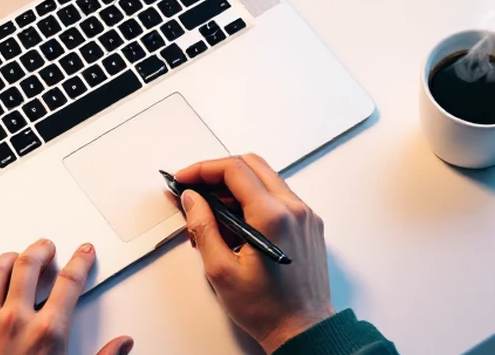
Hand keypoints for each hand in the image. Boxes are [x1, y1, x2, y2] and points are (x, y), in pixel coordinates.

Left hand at [0, 239, 133, 354]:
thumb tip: (123, 344)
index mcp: (48, 332)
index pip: (70, 282)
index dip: (80, 262)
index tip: (83, 252)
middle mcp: (15, 321)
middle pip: (29, 266)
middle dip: (41, 250)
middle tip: (47, 247)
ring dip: (8, 257)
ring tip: (16, 255)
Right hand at [175, 155, 333, 353]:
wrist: (303, 329)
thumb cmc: (268, 309)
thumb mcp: (221, 271)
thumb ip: (203, 228)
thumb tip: (193, 200)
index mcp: (273, 217)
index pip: (234, 170)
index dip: (203, 169)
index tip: (185, 178)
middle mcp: (294, 210)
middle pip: (252, 165)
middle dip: (218, 171)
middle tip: (196, 188)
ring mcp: (305, 216)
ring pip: (266, 179)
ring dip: (235, 186)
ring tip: (212, 211)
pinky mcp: (308, 224)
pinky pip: (278, 196)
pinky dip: (253, 199)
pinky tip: (236, 221)